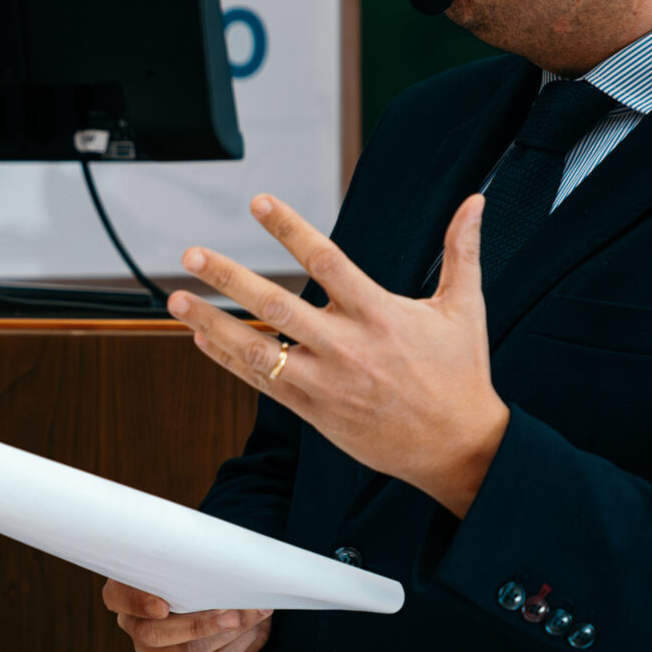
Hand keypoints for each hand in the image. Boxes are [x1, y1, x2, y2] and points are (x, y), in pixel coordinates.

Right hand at [103, 579, 272, 651]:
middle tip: (232, 614)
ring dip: (226, 635)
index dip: (137, 603)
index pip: (117, 598)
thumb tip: (219, 564)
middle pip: (156, 634)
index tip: (162, 606)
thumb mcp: (189, 562)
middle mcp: (135, 627)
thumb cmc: (198, 574)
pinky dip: (234, 649)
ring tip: (252, 615)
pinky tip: (251, 630)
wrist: (221, 603)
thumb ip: (190, 562)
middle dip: (199, 625)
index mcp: (124, 594)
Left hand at [172, 192, 507, 517]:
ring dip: (213, 324)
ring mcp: (326, 381)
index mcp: (380, 315)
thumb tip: (474, 203)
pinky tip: (203, 338)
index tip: (259, 203)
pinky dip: (229, 360)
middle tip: (192, 256)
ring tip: (177, 300)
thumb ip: (461, 251)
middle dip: (229, 279)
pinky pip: (263, 383)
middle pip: (277, 306)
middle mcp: (347, 347)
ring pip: (258, 350)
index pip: (326, 260)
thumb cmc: (460, 376)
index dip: (289, 229)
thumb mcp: (465, 309)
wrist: (457, 448)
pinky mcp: (315, 410)